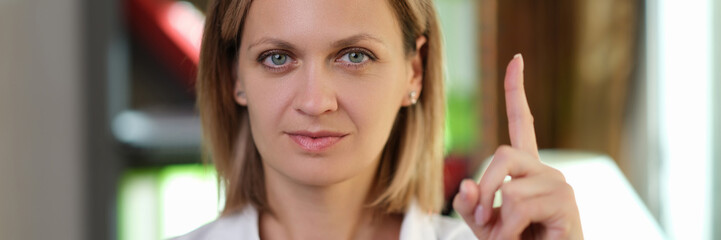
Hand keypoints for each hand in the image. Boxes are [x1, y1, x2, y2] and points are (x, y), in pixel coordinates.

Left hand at [453, 54, 582, 238]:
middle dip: (484, 189)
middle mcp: (545, 170)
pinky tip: (520, 238)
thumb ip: (470, 204)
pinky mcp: (565, 202)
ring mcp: (558, 184)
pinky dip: (508, 228)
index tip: (516, 60)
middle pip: (502, 154)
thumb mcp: (483, 225)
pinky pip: (519, 205)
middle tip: (483, 222)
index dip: (516, 92)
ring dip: (498, 222)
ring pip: (509, 187)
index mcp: (526, 169)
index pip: (521, 123)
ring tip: (510, 237)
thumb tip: (466, 184)